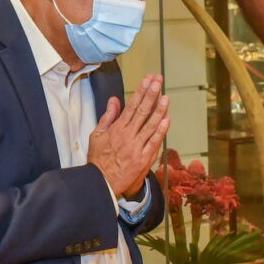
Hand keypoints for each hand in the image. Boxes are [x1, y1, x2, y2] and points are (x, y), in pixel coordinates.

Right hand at [88, 74, 170, 195]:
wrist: (101, 183)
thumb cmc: (99, 159)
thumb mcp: (96, 135)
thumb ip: (107, 117)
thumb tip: (114, 100)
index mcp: (117, 128)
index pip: (131, 106)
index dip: (141, 91)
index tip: (148, 80)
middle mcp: (128, 135)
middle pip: (142, 111)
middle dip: (151, 94)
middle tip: (158, 81)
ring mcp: (137, 147)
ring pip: (150, 125)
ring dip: (159, 110)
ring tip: (166, 97)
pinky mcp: (144, 158)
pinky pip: (154, 142)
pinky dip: (160, 131)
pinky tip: (167, 120)